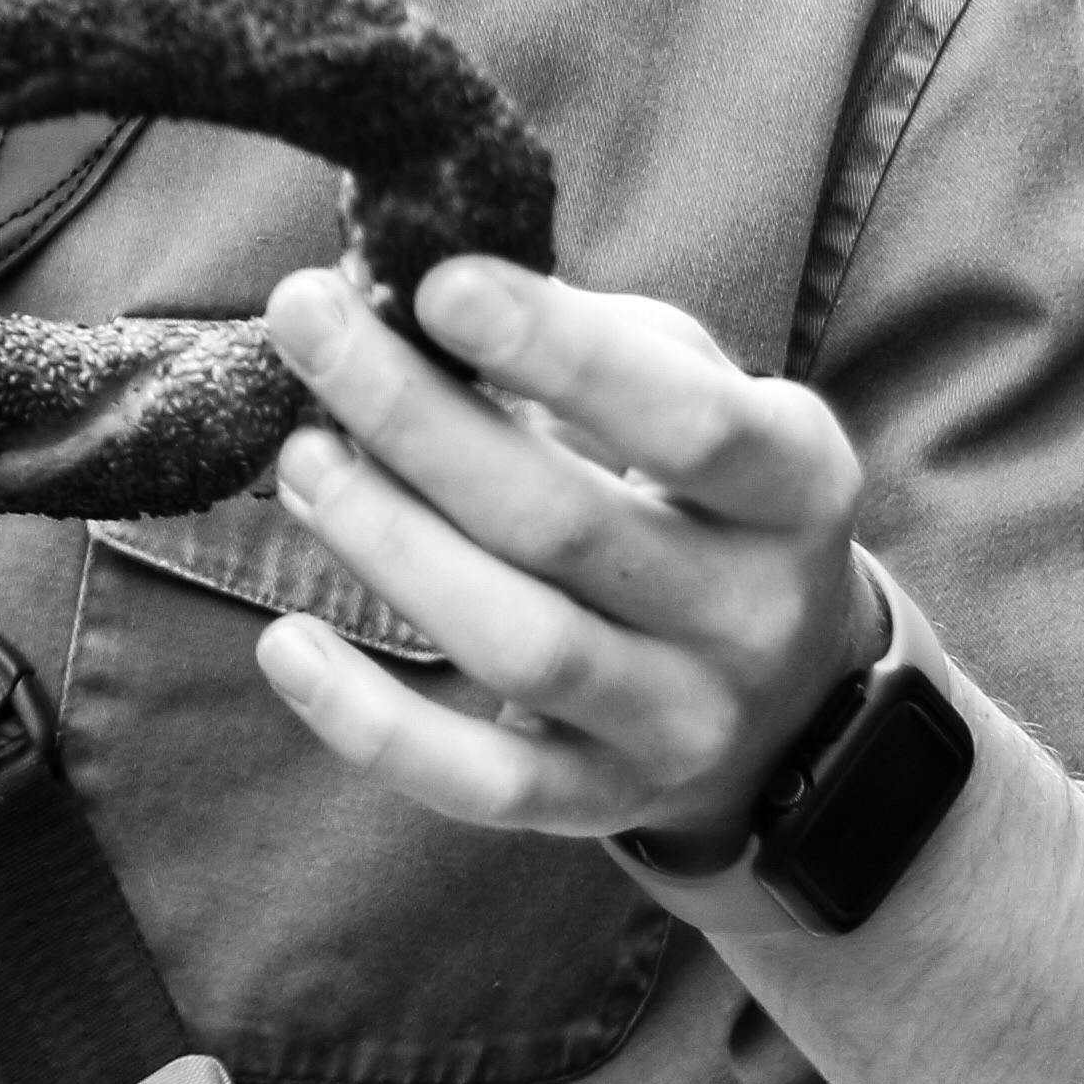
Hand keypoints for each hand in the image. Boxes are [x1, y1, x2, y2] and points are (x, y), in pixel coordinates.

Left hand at [252, 257, 876, 855]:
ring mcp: (681, 722)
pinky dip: (374, 724)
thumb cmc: (702, 493)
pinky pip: (482, 784)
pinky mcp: (604, 800)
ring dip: (390, 546)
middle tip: (307, 323)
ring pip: (522, 646)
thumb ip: (590, 338)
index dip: (559, 351)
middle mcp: (751, 613)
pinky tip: (288, 648)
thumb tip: (414, 292)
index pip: (687, 421)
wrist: (788, 697)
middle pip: (568, 524)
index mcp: (795, 483)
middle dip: (417, 418)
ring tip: (305, 463)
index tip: (436, 283)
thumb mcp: (702, 393)